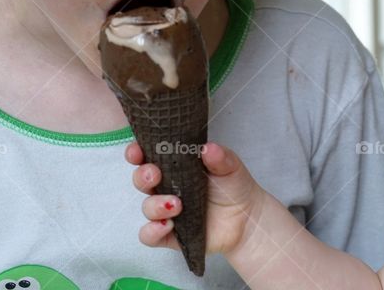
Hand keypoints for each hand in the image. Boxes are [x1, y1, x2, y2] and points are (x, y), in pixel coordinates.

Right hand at [126, 141, 265, 255]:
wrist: (246, 219)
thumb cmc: (233, 187)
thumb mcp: (230, 166)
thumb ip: (220, 156)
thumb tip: (208, 148)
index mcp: (175, 166)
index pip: (148, 156)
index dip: (137, 153)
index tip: (137, 151)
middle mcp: (166, 187)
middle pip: (141, 180)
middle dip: (143, 176)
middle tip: (155, 175)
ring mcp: (166, 211)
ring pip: (146, 207)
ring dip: (156, 205)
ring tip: (177, 205)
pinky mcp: (169, 234)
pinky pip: (149, 235)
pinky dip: (152, 231)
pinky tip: (167, 225)